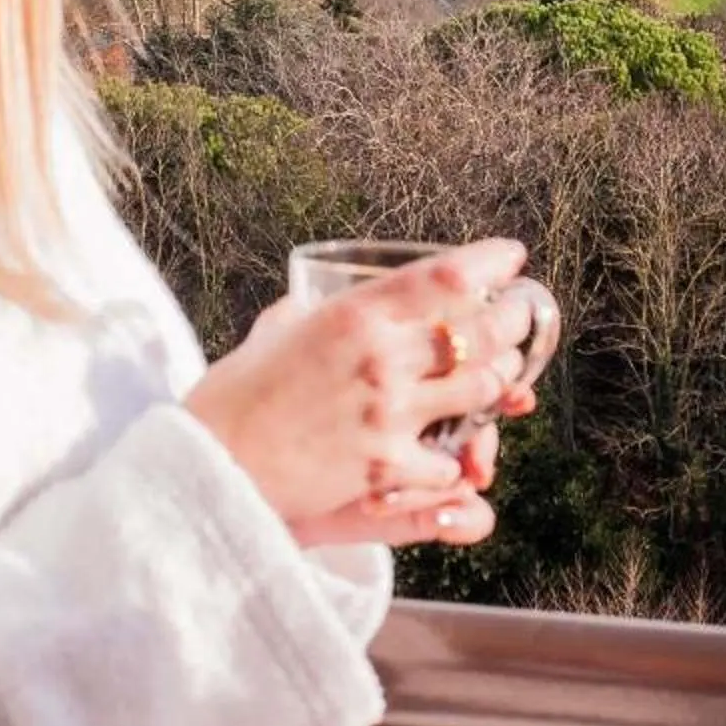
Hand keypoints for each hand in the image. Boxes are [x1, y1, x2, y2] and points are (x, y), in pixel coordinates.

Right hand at [187, 240, 539, 524]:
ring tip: (504, 376)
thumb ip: (308, 311)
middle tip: (520, 315)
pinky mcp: (386, 468)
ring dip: (501, 382)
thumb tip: (318, 294)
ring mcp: (387, 414)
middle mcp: (380, 358)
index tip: (511, 258)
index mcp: (355, 315)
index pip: (449, 275)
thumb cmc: (232, 397)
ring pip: (483, 390)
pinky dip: (459, 457)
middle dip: (514, 320)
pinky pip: (451, 461)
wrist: (205, 467)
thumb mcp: (274, 332)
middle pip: (484, 329)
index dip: (493, 263)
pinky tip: (457, 453)